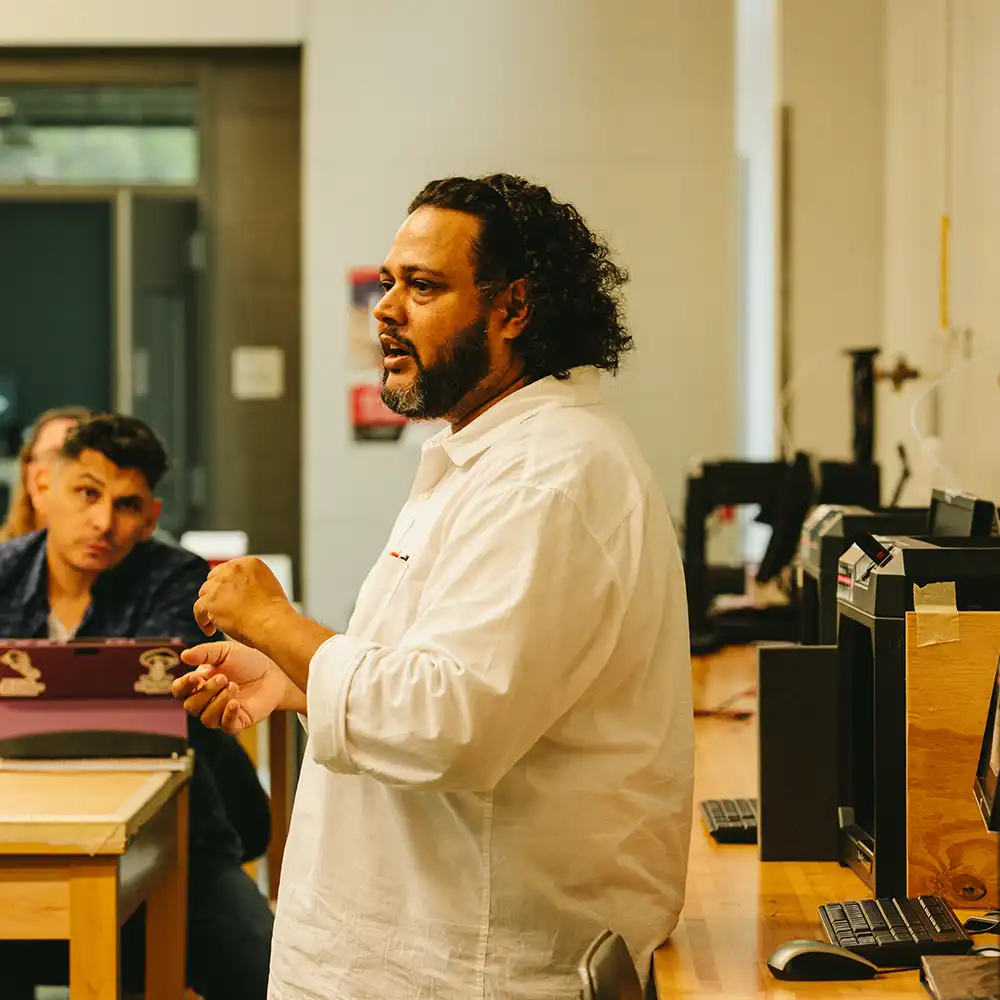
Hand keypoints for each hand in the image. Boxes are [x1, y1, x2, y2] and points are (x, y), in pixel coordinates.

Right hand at [171, 641, 291, 732]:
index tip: (195, 678)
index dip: (183, 686)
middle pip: (191, 705)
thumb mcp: (225, 651)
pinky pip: (226, 726)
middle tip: (224, 678)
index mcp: (200, 683)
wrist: (273, 671)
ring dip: (218, 702)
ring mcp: (221, 712)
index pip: (180, 690)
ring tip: (234, 686)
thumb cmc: (247, 661)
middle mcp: (206, 700)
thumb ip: (204, 653)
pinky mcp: (237, 721)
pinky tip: (235, 703)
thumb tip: (183, 656)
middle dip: (206, 692)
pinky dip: (228, 716)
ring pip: (206, 718)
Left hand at [193, 556, 290, 646]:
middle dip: (216, 593)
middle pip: (213, 578)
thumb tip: (239, 589)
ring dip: (209, 607)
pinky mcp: (210, 601)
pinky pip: (198, 609)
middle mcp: (232, 569)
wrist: (271, 622)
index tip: (228, 595)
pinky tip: (210, 630)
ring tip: (216, 621)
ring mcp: (220, 585)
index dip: (226, 583)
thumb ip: (251, 580)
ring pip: (204, 594)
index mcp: (249, 563)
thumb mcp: (268, 583)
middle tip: (221, 608)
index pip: (228, 569)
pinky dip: (202, 621)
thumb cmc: (273, 610)